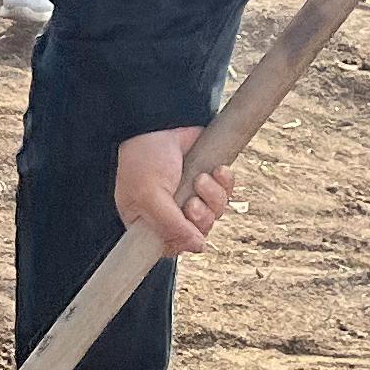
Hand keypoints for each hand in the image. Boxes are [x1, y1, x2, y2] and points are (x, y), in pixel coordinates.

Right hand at [115, 129, 236, 254]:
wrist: (159, 123)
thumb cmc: (143, 157)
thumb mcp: (148, 196)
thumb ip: (170, 225)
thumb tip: (197, 246)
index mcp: (147, 221)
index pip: (172, 246)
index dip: (184, 240)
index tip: (187, 227)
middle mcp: (170, 212)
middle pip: (199, 232)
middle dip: (201, 217)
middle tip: (191, 202)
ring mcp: (191, 196)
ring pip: (215, 213)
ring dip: (212, 196)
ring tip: (200, 179)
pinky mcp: (208, 182)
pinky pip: (227, 193)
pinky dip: (224, 183)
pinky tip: (215, 170)